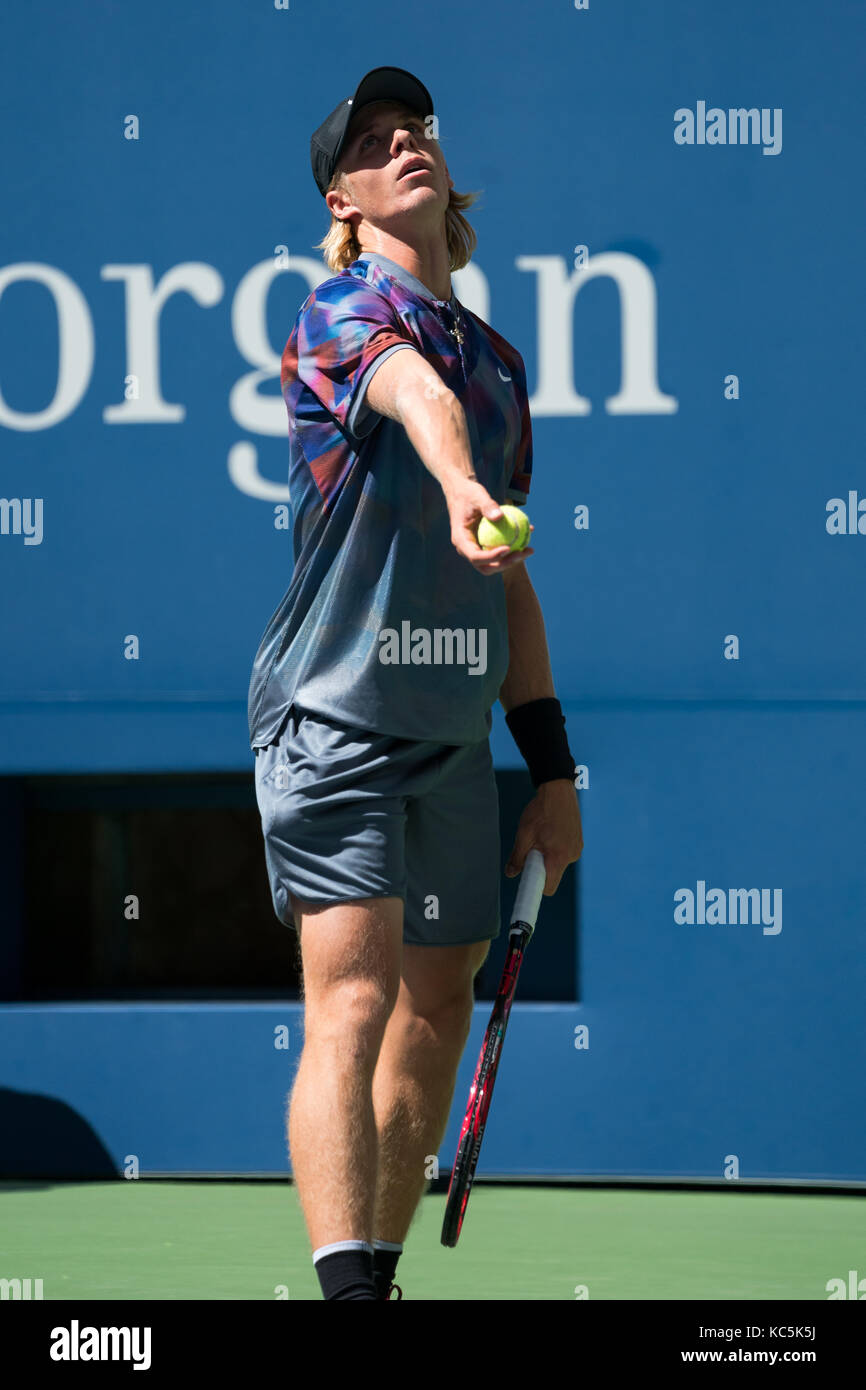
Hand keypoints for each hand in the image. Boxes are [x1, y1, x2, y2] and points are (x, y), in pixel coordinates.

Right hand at [443, 478, 533, 575]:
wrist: (463, 494)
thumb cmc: (469, 493)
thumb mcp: (478, 495)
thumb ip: (488, 506)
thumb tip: (500, 516)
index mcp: (461, 540)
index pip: (475, 556)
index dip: (491, 557)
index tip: (508, 548)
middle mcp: (467, 549)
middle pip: (486, 566)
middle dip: (505, 564)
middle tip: (521, 553)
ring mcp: (476, 550)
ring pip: (495, 563)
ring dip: (513, 560)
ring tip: (529, 550)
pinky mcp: (485, 546)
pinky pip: (500, 552)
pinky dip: (514, 548)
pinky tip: (529, 536)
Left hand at [504, 779, 582, 893]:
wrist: (558, 790)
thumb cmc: (540, 811)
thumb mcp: (524, 834)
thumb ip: (517, 857)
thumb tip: (511, 874)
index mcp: (557, 857)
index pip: (548, 887)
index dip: (536, 888)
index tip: (528, 885)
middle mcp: (571, 856)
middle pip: (553, 875)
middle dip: (541, 867)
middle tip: (532, 849)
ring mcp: (577, 848)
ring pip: (558, 863)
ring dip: (548, 855)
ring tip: (542, 835)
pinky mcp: (579, 841)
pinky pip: (565, 852)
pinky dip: (556, 847)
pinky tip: (551, 831)